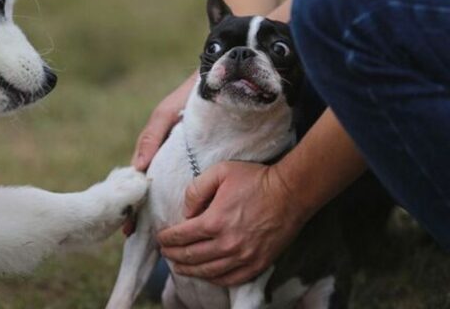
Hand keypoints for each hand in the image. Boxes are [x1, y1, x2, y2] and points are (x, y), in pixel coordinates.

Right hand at [124, 73, 196, 235]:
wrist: (225, 82)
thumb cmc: (190, 95)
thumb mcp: (167, 113)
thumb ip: (152, 136)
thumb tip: (138, 167)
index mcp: (157, 149)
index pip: (140, 184)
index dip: (134, 207)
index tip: (128, 228)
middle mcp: (170, 158)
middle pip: (155, 193)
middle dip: (147, 216)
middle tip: (142, 239)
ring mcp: (187, 162)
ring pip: (173, 193)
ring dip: (166, 213)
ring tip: (164, 237)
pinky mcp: (206, 163)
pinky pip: (196, 188)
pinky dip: (190, 204)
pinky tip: (189, 221)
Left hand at [156, 161, 308, 285]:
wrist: (291, 193)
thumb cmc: (255, 179)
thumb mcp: (220, 172)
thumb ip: (196, 190)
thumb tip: (186, 212)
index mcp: (214, 221)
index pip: (181, 236)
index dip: (167, 239)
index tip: (160, 238)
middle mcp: (227, 244)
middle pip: (191, 257)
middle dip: (173, 256)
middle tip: (165, 253)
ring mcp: (244, 257)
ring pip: (208, 271)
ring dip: (189, 271)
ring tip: (179, 267)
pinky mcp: (258, 263)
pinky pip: (230, 279)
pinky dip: (214, 279)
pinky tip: (206, 275)